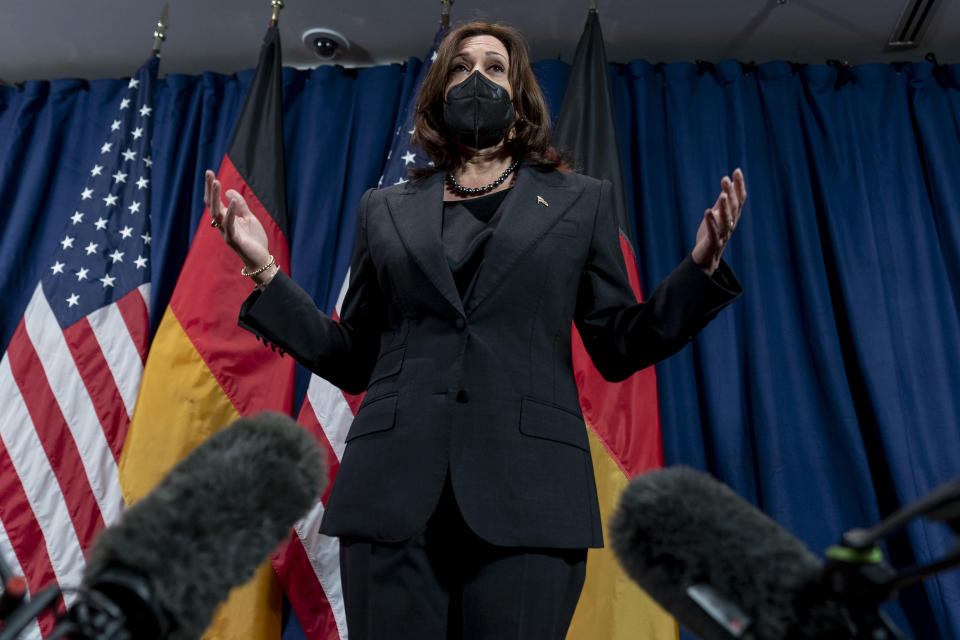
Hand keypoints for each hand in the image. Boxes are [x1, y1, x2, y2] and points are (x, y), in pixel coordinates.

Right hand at [204, 170, 275, 285]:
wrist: (260, 259)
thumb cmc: (253, 239)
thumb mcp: (249, 217)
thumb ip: (240, 205)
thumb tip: (228, 191)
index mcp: (226, 218)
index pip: (215, 201)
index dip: (211, 188)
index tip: (209, 173)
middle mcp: (222, 224)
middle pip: (212, 205)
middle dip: (210, 189)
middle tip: (209, 173)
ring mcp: (226, 232)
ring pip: (216, 213)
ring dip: (216, 197)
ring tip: (217, 182)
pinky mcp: (234, 240)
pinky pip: (230, 225)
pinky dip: (231, 212)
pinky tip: (233, 201)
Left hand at [691, 168, 745, 275]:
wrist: (707, 259)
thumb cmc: (712, 235)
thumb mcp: (718, 216)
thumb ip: (723, 204)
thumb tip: (729, 186)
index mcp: (732, 217)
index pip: (739, 200)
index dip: (739, 186)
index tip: (736, 171)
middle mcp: (730, 225)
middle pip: (733, 208)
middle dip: (731, 193)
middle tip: (725, 179)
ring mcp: (722, 234)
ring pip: (726, 220)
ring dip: (725, 207)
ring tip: (722, 195)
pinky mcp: (713, 243)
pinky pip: (713, 232)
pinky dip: (711, 222)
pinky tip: (708, 211)